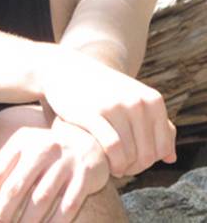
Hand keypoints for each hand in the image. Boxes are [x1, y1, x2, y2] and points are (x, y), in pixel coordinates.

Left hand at [0, 118, 109, 221]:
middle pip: (15, 187)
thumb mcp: (20, 155)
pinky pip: (68, 205)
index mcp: (21, 141)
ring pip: (40, 199)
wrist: (88, 139)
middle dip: (1, 216)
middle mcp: (42, 148)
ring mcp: (65, 160)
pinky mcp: (85, 174)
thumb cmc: (46, 153)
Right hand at [42, 46, 176, 176]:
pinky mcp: (92, 113)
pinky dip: (114, 164)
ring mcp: (114, 107)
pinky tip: (109, 166)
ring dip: (124, 168)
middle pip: (146, 154)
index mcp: (152, 100)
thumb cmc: (103, 90)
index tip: (136, 162)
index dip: (151, 162)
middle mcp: (137, 102)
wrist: (66, 70)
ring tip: (115, 165)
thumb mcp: (133, 99)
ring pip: (130, 155)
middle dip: (135, 168)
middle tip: (123, 167)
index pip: (162, 147)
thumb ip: (155, 126)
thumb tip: (170, 158)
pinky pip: (113, 149)